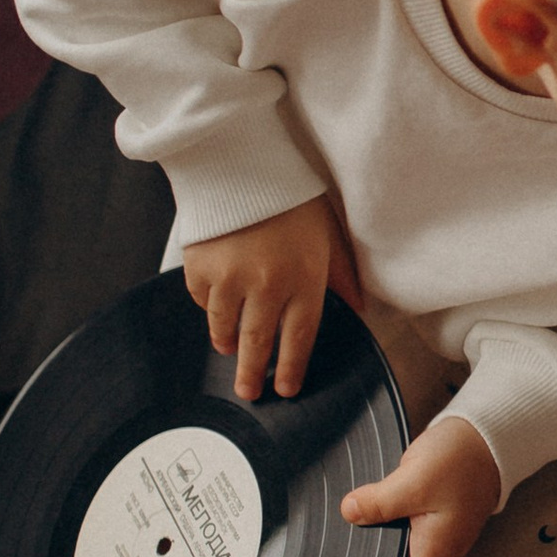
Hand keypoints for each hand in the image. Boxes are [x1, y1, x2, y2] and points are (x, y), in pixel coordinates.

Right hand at [182, 197, 358, 401]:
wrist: (240, 163)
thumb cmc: (290, 197)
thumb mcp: (330, 233)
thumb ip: (342, 275)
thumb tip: (358, 310)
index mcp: (303, 278)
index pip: (298, 337)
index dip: (291, 368)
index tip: (287, 388)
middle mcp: (266, 285)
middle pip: (258, 343)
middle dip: (253, 373)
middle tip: (249, 392)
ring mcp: (229, 279)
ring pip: (225, 329)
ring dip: (228, 343)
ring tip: (231, 351)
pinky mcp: (198, 269)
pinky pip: (203, 302)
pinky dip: (210, 306)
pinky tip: (217, 302)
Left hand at [340, 415, 500, 556]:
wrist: (490, 433)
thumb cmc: (459, 460)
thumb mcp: (414, 480)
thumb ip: (378, 501)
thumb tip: (348, 513)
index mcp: (438, 548)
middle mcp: (443, 547)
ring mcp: (443, 531)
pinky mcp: (440, 513)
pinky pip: (412, 536)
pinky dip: (391, 538)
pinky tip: (368, 525)